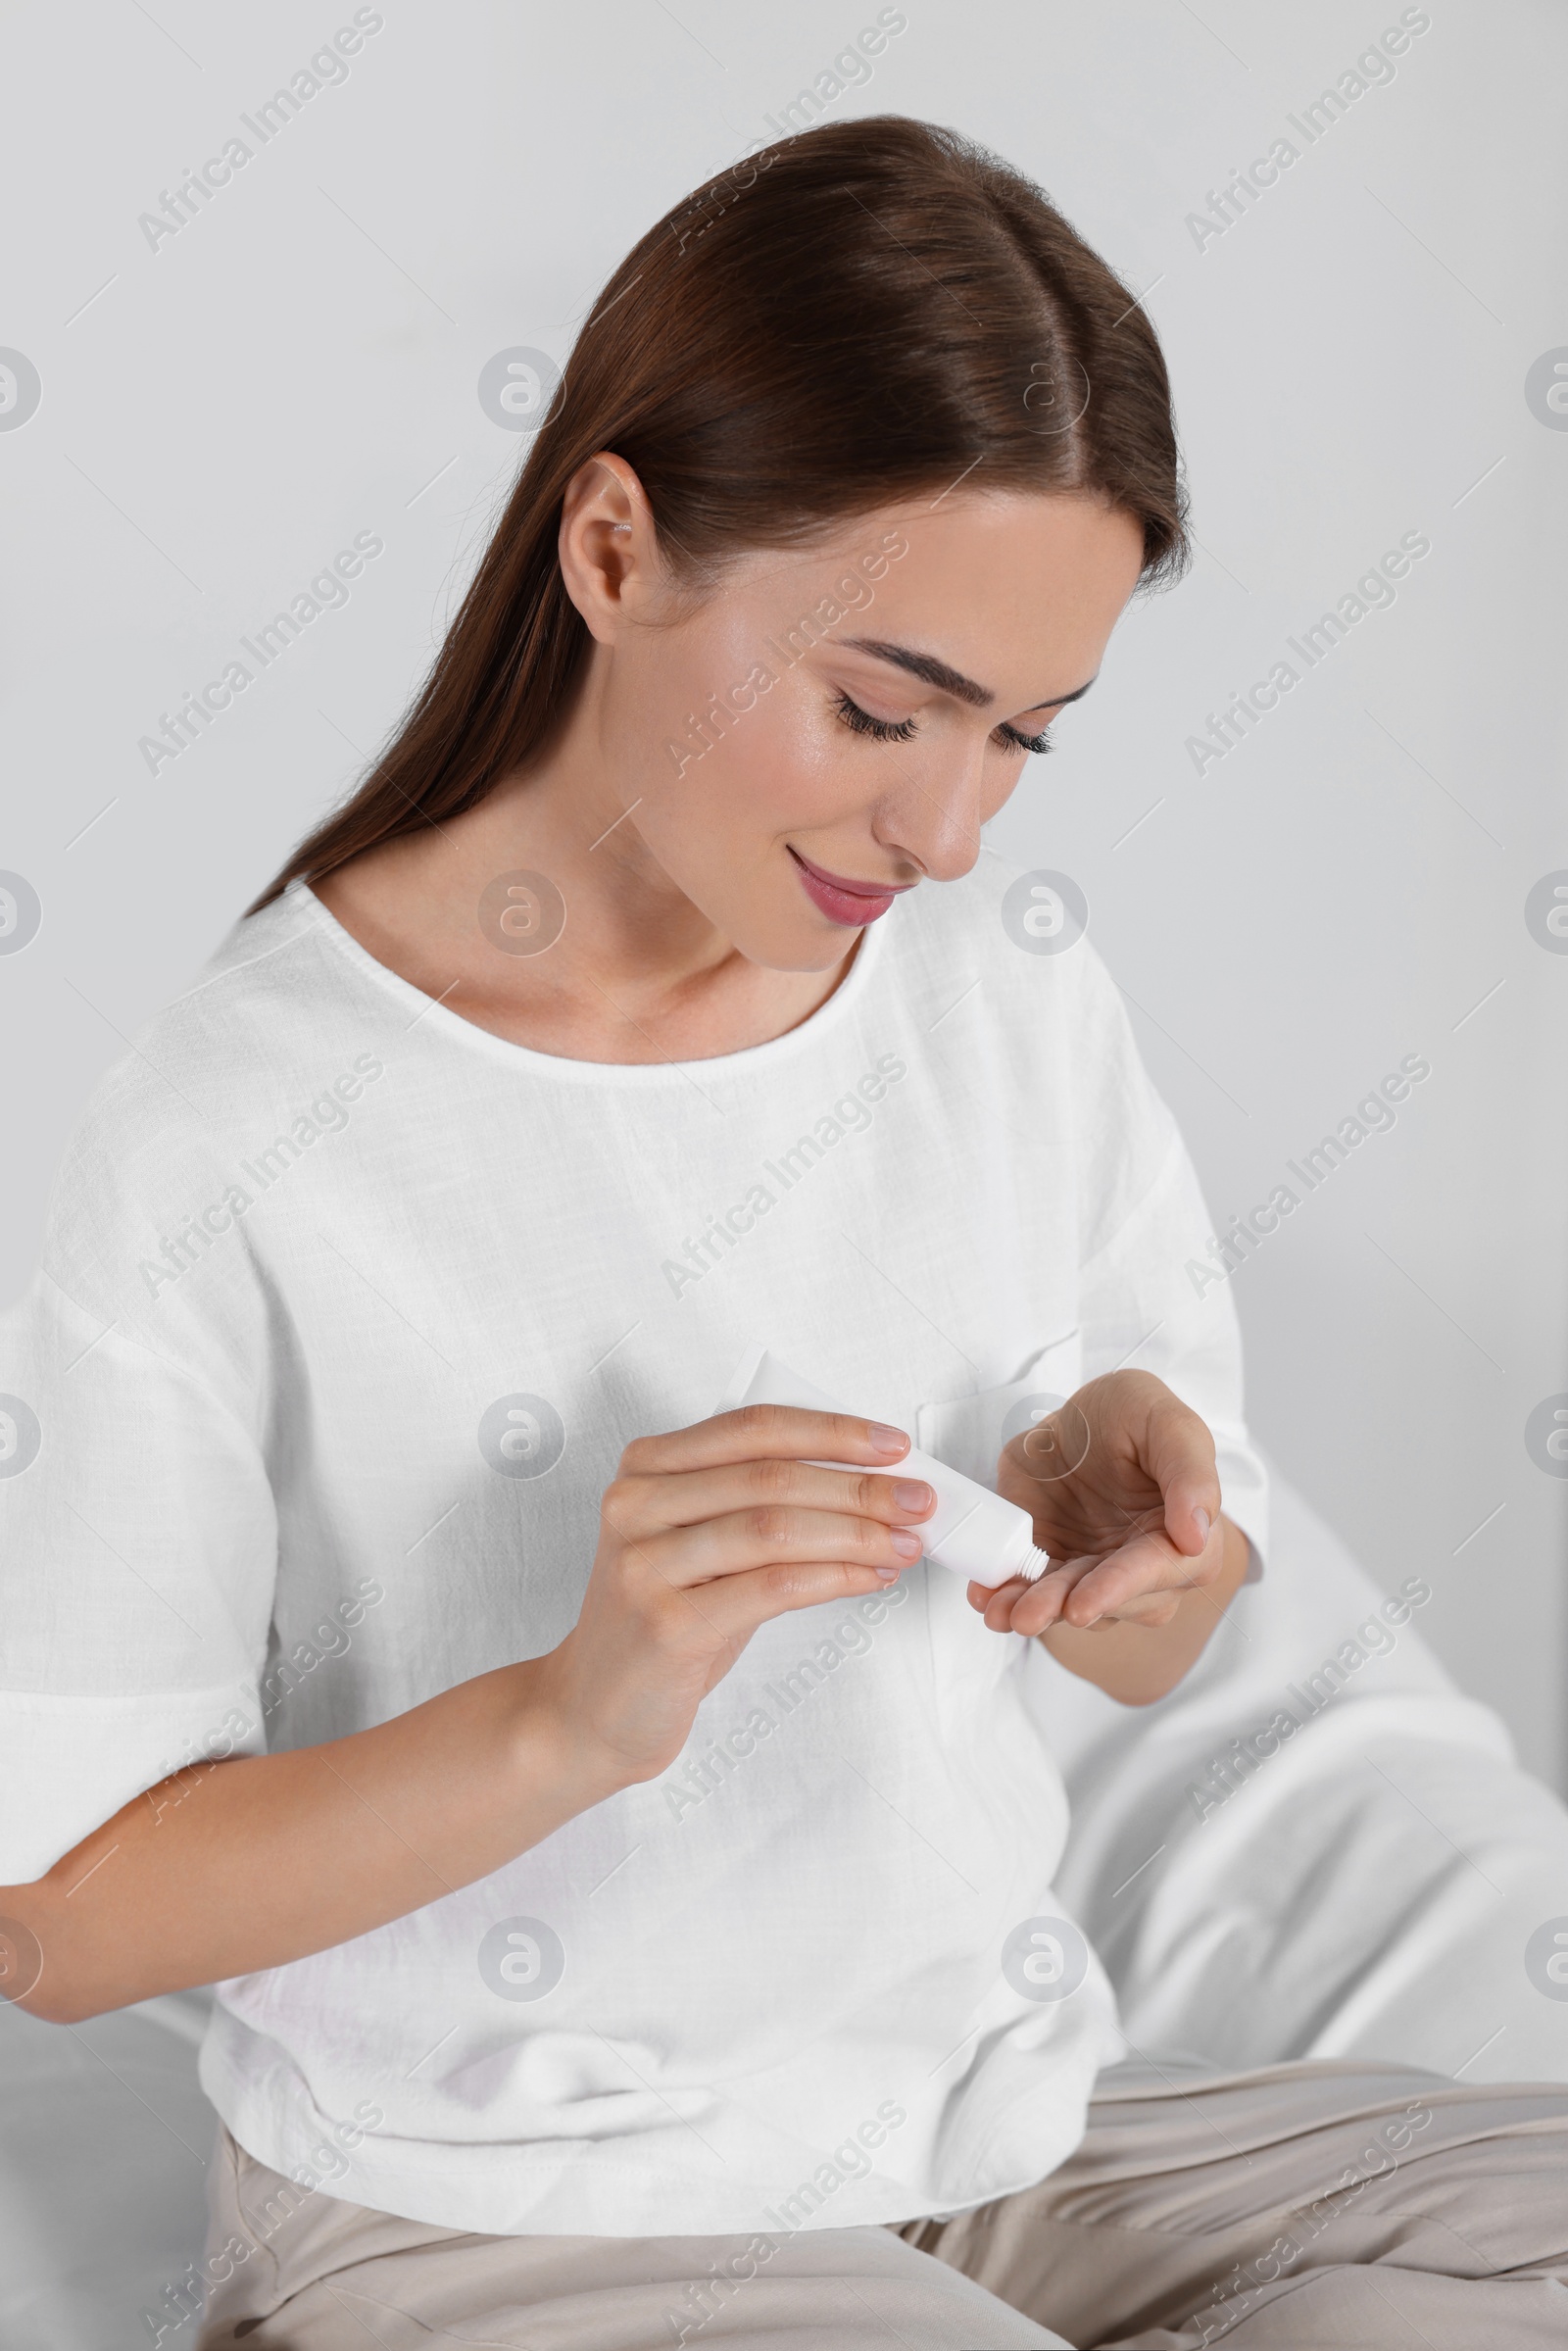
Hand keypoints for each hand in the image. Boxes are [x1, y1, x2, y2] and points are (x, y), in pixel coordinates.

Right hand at [536, 1404, 936, 1788]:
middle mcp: (637, 1505)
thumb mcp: (701, 1544)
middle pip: (771, 1477)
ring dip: (857, 1533)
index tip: (894, 1445)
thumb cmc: (665, 1618)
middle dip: (860, 1486)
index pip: (753, 1429)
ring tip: (905, 1543)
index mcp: (646, 1468)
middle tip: (920, 1501)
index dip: (832, 1432)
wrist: (594, 1707)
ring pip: (774, 1528)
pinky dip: (835, 1578)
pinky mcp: (666, 1624)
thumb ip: (760, 1504)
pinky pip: (772, 1587)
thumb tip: (871, 1483)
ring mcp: (645, 1564)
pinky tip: (870, 1579)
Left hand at [976, 1370, 1225, 1638]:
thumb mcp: (1168, 1422)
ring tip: (999, 1610)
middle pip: (1108, 1600)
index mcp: (1184, 1538)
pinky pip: (1030, 1591)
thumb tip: (1196, 1537)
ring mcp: (1096, 1576)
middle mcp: (1144, 1570)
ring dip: (1031, 1609)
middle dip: (1063, 1607)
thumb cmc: (1134, 1418)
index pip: (1156, 1571)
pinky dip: (1005, 1596)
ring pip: (1066, 1606)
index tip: (1083, 1604)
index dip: (1118, 1588)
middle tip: (1026, 1614)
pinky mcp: (1053, 1571)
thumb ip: (1190, 1472)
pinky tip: (985, 1597)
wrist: (1080, 1421)